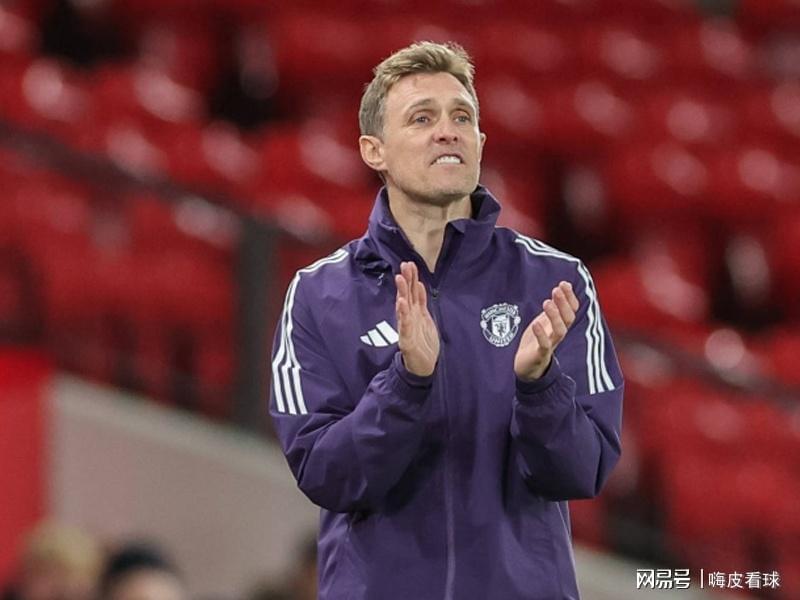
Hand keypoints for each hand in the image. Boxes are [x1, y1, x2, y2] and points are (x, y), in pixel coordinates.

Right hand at [395, 261, 439, 376]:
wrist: (422, 367)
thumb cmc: (424, 343)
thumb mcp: (426, 319)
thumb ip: (421, 302)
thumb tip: (419, 284)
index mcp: (415, 313)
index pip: (412, 292)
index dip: (411, 278)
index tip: (410, 264)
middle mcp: (409, 317)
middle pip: (407, 296)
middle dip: (406, 280)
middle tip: (404, 265)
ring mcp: (407, 327)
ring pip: (403, 306)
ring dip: (402, 292)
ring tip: (400, 278)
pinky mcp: (406, 339)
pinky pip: (405, 324)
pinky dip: (403, 313)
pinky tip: (401, 303)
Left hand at [514, 281, 578, 380]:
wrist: (526, 368)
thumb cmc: (536, 341)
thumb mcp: (545, 321)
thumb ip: (553, 308)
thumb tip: (561, 287)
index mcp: (560, 325)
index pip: (571, 310)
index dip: (570, 297)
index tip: (564, 283)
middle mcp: (557, 334)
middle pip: (568, 319)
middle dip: (564, 304)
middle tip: (556, 290)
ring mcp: (550, 345)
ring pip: (560, 331)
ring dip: (555, 317)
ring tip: (546, 302)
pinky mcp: (540, 355)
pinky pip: (544, 346)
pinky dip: (541, 335)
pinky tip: (535, 324)